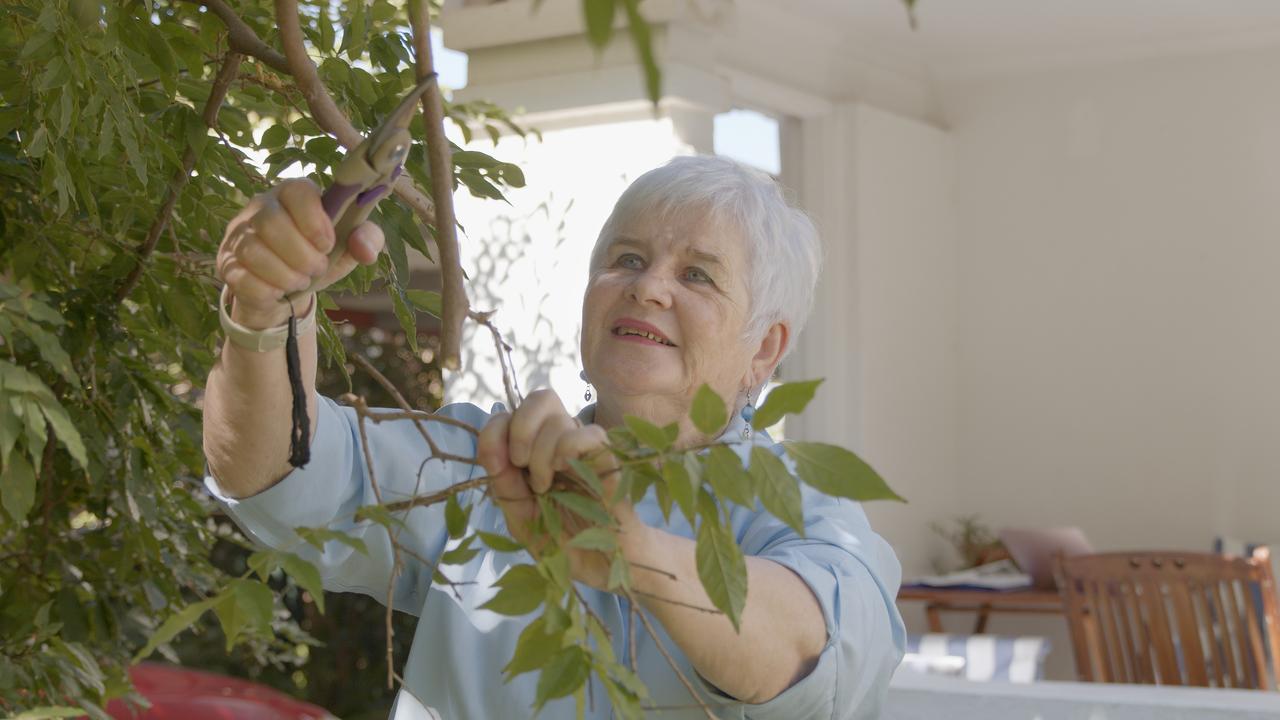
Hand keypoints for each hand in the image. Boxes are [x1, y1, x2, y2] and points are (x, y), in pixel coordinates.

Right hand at [216, 178, 383, 328]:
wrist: (286, 293)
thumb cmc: (317, 259)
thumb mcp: (347, 249)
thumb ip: (366, 239)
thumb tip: (365, 248)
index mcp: (292, 194)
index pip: (297, 190)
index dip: (315, 220)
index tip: (328, 245)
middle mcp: (259, 207)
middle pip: (271, 222)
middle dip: (302, 255)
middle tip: (317, 269)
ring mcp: (237, 235)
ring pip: (253, 251)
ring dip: (286, 274)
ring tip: (300, 281)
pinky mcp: (225, 263)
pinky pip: (241, 277)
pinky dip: (267, 290)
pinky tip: (279, 292)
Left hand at [477, 389, 645, 590]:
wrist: (600, 569)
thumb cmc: (563, 543)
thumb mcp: (520, 519)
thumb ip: (502, 485)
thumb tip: (491, 451)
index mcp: (537, 452)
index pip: (512, 413)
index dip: (496, 430)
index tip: (496, 464)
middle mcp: (561, 444)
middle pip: (542, 398)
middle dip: (520, 429)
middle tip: (520, 466)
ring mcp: (587, 451)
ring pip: (561, 418)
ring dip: (541, 453)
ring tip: (545, 487)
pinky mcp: (610, 463)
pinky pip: (591, 434)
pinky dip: (568, 449)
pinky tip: (564, 474)